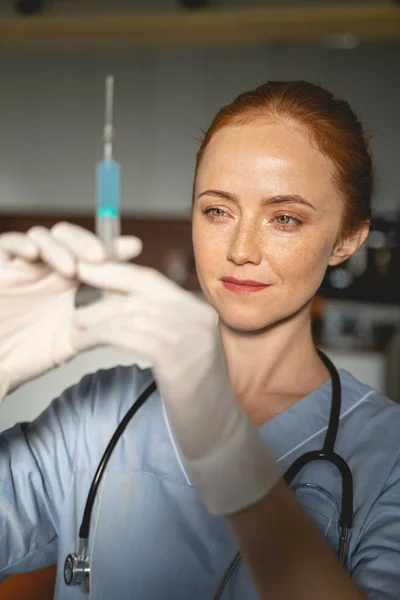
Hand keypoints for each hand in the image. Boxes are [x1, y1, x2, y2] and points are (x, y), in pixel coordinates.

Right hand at [0, 223, 141, 399]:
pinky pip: (6, 245)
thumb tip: (129, 324)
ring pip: (41, 237)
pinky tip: (34, 254)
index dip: (111, 248)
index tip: (133, 247)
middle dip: (85, 243)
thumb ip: (94, 329)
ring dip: (58, 248)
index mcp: (65, 280)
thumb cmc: (25, 353)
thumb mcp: (67, 341)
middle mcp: (44, 268)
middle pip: (68, 238)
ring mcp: (20, 265)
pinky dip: (20, 245)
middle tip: (100, 257)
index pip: (90, 255)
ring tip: (71, 268)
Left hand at [73, 260, 280, 514]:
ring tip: (74, 324)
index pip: (153, 280)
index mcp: (200, 310)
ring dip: (97, 317)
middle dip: (104, 287)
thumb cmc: (193, 393)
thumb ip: (160, 322)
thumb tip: (118, 300)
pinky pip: (131, 336)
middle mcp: (199, 317)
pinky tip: (85, 340)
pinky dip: (103, 335)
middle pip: (141, 291)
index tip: (90, 268)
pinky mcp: (178, 359)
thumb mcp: (182, 348)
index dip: (118, 271)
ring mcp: (191, 337)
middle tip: (74, 289)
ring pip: (132, 314)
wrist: (216, 432)